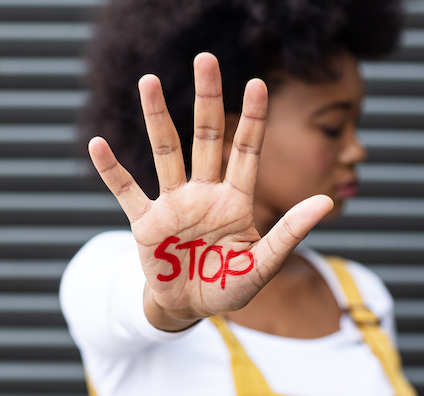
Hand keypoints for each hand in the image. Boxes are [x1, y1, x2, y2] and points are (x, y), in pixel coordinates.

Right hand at [88, 52, 332, 330]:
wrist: (191, 308)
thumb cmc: (230, 287)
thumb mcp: (264, 263)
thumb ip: (290, 232)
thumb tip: (326, 203)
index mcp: (235, 201)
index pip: (246, 150)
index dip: (251, 118)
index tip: (257, 83)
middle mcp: (204, 194)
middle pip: (206, 137)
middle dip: (207, 99)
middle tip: (206, 59)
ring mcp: (174, 205)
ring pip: (166, 153)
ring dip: (158, 118)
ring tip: (149, 81)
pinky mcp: (147, 224)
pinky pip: (127, 192)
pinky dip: (112, 171)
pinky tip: (97, 144)